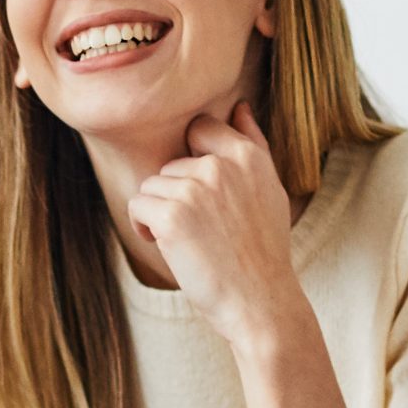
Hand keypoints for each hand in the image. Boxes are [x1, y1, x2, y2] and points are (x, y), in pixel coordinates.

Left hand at [127, 102, 304, 352]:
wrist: (259, 301)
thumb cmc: (262, 249)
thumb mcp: (269, 189)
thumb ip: (252, 144)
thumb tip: (240, 106)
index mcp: (247, 156)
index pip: (200, 128)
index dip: (193, 160)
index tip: (203, 192)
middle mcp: (220, 166)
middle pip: (172, 164)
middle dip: (177, 194)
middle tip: (203, 229)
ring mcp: (195, 189)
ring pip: (152, 185)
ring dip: (160, 213)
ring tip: (190, 240)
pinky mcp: (172, 216)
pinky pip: (138, 205)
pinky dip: (144, 227)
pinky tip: (168, 246)